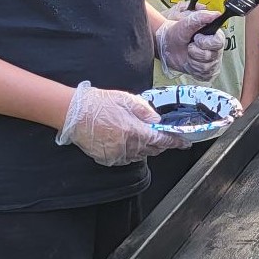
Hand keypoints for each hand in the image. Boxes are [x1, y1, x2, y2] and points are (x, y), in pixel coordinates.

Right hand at [55, 81, 184, 165]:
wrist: (73, 113)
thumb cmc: (99, 103)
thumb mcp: (127, 100)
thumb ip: (146, 111)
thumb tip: (158, 120)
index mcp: (134, 131)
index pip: (162, 140)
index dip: (176, 142)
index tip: (184, 143)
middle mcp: (127, 146)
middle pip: (153, 149)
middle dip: (160, 143)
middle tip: (161, 135)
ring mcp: (117, 155)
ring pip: (140, 155)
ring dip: (145, 147)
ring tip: (139, 135)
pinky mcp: (107, 159)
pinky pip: (126, 159)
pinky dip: (131, 152)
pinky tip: (125, 141)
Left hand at [156, 9, 225, 80]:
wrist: (166, 46)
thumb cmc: (176, 34)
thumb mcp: (186, 22)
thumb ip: (201, 17)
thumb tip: (215, 15)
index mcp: (215, 36)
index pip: (218, 42)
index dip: (205, 42)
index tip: (196, 38)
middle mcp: (215, 49)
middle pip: (211, 56)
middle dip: (196, 52)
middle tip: (190, 46)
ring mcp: (212, 62)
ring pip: (206, 67)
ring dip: (192, 60)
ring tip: (188, 54)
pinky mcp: (207, 72)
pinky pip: (204, 74)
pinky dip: (193, 69)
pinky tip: (190, 62)